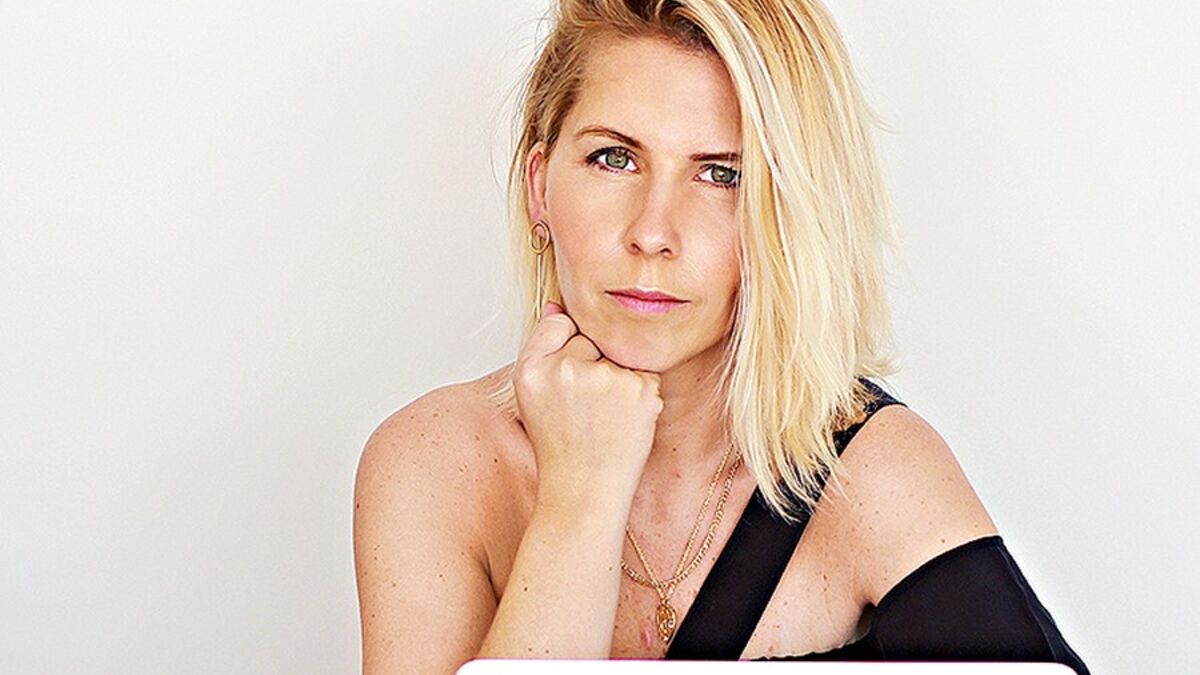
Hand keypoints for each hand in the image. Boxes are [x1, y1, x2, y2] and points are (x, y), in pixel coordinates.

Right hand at [513, 301, 663, 513]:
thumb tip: (558, 305)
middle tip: (584, 409)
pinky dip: (639, 393)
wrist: (584, 491)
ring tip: (603, 418)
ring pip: (619, 353)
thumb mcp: (532, 395)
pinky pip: (644, 371)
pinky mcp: (638, 389)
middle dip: (594, 363)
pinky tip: (623, 421)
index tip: (567, 385)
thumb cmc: (559, 444)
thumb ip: (542, 346)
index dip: (567, 351)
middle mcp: (565, 369)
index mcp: (531, 368)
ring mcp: (604, 378)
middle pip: (592, 336)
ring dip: (618, 378)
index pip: (560, 323)